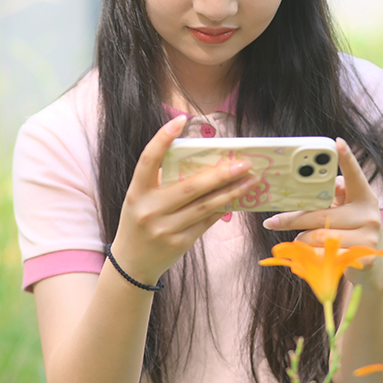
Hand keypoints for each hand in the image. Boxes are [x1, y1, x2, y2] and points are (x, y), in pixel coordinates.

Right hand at [110, 116, 256, 284]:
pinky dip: (224, 207)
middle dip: (220, 173)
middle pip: (190, 186)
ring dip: (231, 191)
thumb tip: (203, 161)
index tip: (181, 119)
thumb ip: (163, 181)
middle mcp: (150, 210)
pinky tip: (238, 197)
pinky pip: (207, 221)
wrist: (131, 263)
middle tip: (243, 163)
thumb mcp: (141, 198)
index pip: (148, 159)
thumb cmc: (140, 221)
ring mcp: (165, 228)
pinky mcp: (179, 243)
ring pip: (205, 205)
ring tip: (251, 180)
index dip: (163, 138)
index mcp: (137, 192)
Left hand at [262, 138, 382, 280]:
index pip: (354, 175)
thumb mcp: (348, 211)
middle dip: (292, 218)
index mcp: (365, 197)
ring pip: (319, 235)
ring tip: (297, 240)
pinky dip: (310, 255)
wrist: (373, 268)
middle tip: (271, 221)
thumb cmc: (353, 232)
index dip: (347, 159)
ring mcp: (368, 236)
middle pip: (322, 213)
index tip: (337, 142)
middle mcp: (369, 214)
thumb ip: (335, 196)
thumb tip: (312, 183)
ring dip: (301, 239)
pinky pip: (324, 254)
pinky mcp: (362, 256)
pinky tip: (307, 256)